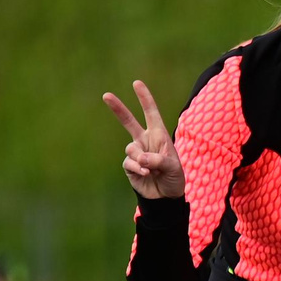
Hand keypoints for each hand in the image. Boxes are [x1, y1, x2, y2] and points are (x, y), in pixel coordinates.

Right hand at [100, 80, 183, 200]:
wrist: (165, 196)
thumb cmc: (174, 178)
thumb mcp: (173, 168)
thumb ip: (158, 160)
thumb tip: (140, 158)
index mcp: (159, 135)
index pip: (151, 113)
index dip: (145, 98)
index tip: (136, 83)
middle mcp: (145, 140)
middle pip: (128, 121)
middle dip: (118, 108)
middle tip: (106, 95)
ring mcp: (136, 152)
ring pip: (131, 148)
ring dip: (141, 159)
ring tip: (152, 170)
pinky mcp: (129, 165)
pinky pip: (129, 162)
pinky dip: (138, 169)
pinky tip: (146, 175)